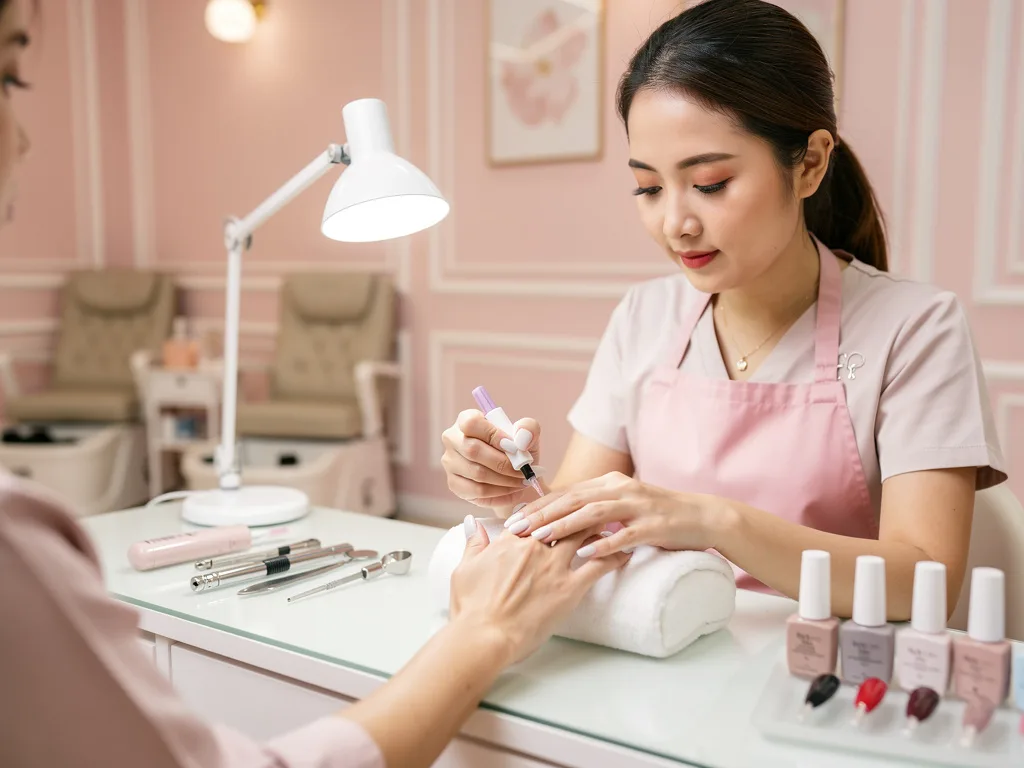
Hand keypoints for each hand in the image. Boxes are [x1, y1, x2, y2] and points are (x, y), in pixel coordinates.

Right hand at [441, 410, 541, 509]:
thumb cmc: (516, 450)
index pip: (471, 423)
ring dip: (505, 480)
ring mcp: (450, 463)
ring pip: (477, 473)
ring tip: (522, 481)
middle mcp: (452, 439)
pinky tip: (513, 491)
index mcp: (466, 420)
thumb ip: (528, 429)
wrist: (513, 474)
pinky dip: (500, 493)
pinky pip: (477, 491)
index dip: (493, 435)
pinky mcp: (454, 484)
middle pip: (472, 450)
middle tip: (524, 470)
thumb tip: (522, 439)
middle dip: (504, 463)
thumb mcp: (527, 435)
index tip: (514, 447)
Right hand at [450, 517, 629, 662]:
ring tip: (615, 522)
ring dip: (600, 526)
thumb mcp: (464, 570)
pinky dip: (614, 555)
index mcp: (510, 542)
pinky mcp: (570, 588)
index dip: (547, 510)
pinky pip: (599, 565)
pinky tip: (625, 550)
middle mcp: (535, 547)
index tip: (559, 507)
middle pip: (564, 518)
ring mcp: (554, 566)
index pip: (533, 515)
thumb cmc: (471, 608)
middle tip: (595, 507)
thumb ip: (473, 544)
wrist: (484, 636)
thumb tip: (472, 523)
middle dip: (580, 511)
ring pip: (584, 534)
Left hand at [508, 472, 720, 557]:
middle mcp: (621, 489)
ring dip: (564, 526)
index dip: (538, 506)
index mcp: (610, 483)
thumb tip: (558, 519)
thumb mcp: (623, 505)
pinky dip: (604, 544)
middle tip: (515, 529)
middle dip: (541, 515)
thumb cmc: (657, 516)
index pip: (566, 492)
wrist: (703, 517)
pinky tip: (584, 555)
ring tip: (540, 539)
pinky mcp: (654, 525)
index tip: (512, 519)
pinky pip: (625, 534)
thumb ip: (595, 508)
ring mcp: (638, 506)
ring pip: (594, 513)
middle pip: (573, 499)